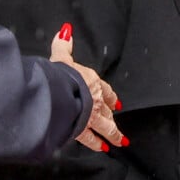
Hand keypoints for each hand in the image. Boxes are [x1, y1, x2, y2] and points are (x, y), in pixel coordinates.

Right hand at [50, 24, 126, 151]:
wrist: (60, 95)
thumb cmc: (62, 76)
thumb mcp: (61, 57)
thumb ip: (64, 45)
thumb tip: (65, 31)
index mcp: (92, 82)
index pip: (106, 91)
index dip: (111, 97)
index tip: (116, 104)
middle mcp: (95, 100)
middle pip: (107, 111)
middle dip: (112, 118)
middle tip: (119, 126)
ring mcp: (90, 116)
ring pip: (105, 127)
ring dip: (113, 134)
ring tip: (120, 142)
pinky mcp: (82, 129)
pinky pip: (91, 138)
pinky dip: (97, 144)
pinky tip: (102, 148)